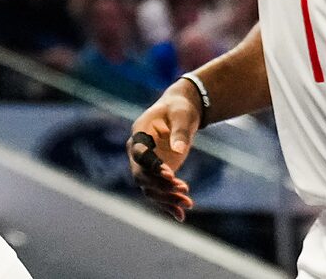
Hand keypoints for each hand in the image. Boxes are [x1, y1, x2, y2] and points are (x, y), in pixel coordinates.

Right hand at [125, 83, 202, 219]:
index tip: (170, 174)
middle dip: (161, 186)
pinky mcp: (156, 174)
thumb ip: (180, 132)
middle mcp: (137, 151)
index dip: (152, 166)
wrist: (180, 112)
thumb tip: (179, 151)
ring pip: (148, 188)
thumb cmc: (180, 109)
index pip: (140, 154)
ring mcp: (146, 164)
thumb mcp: (182, 115)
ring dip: (166, 198)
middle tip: (184, 190)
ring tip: (188, 204)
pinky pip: (157, 192)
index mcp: (139, 133)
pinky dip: (167, 204)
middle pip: (141, 175)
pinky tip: (180, 215)